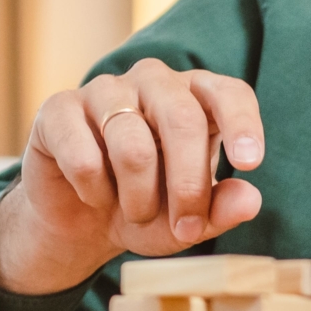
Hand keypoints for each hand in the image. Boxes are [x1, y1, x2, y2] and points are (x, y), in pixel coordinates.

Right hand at [0, 60, 265, 294]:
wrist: (78, 224)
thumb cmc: (144, 211)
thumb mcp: (188, 222)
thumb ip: (220, 210)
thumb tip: (251, 200)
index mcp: (195, 97)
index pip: (228, 93)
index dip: (241, 123)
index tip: (249, 163)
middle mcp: (153, 82)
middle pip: (182, 119)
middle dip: (187, 185)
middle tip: (185, 228)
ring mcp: (104, 90)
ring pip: (132, 146)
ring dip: (137, 198)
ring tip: (133, 213)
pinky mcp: (59, 109)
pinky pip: (84, 157)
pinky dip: (94, 192)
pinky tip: (93, 195)